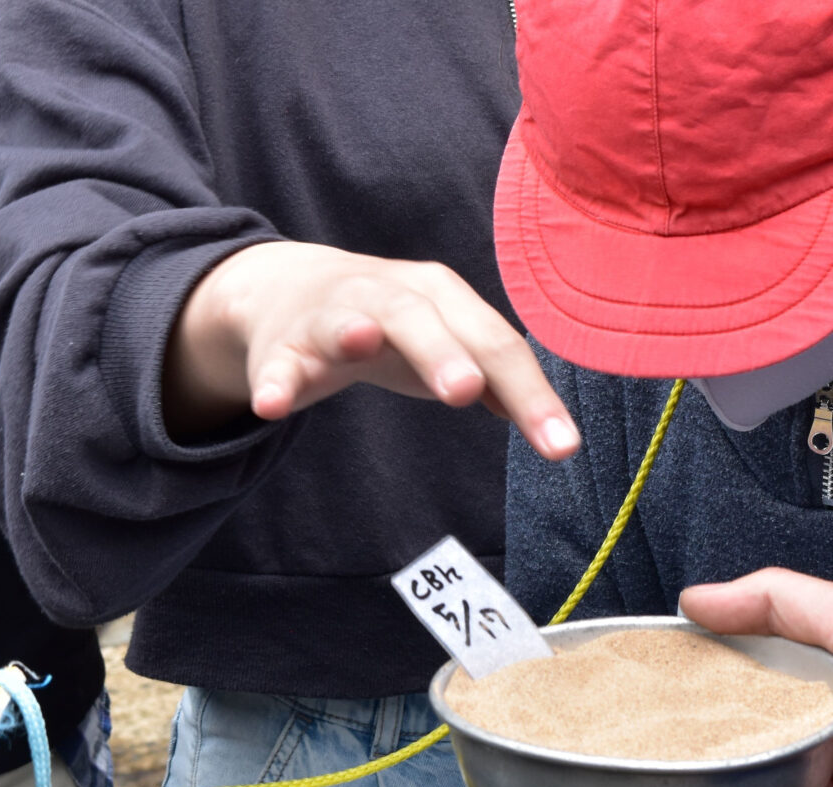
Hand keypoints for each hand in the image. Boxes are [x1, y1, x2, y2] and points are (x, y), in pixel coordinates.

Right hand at [163, 240, 579, 457]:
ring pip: (348, 321)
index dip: (532, 395)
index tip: (562, 448)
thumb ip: (499, 384)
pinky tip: (270, 406)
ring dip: (355, 332)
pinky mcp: (284, 345)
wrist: (293, 292)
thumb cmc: (394, 326)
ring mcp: (333, 316)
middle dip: (443, 351)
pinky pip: (279, 363)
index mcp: (443, 298)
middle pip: (423, 319)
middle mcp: (391, 296)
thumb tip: (557, 433)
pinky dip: (274, 380)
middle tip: (465, 392)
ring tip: (362, 345)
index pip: (496, 345)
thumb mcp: (450, 343)